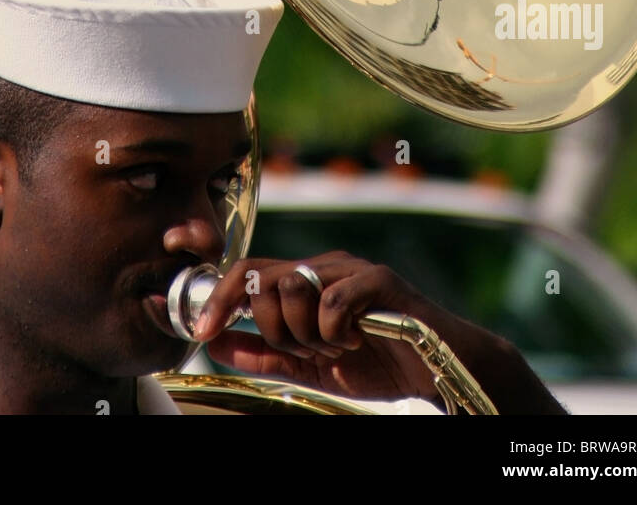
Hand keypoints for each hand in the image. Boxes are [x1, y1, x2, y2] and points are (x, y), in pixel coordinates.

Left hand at [193, 252, 565, 413]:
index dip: (220, 297)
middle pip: (264, 278)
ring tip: (336, 348)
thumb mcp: (306, 365)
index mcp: (304, 280)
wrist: (434, 371)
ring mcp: (351, 268)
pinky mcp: (379, 279)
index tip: (202, 331)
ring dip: (306, 333)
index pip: (248, 271)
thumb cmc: (375, 363)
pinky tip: (354, 342)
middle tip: (307, 352)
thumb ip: (262, 352)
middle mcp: (323, 265)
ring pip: (294, 286)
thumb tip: (213, 341)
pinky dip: (334, 330)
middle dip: (274, 328)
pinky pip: (333, 299)